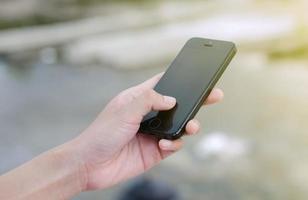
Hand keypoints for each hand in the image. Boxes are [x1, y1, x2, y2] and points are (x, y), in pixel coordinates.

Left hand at [72, 72, 223, 189]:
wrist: (89, 166)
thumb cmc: (100, 134)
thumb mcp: (124, 111)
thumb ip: (149, 101)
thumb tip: (172, 99)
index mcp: (137, 100)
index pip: (161, 85)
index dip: (178, 79)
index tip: (195, 74)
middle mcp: (147, 115)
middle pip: (176, 105)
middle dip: (195, 101)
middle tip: (213, 95)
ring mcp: (152, 133)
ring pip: (178, 126)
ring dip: (188, 125)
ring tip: (192, 126)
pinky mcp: (154, 151)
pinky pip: (173, 145)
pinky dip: (174, 144)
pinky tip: (165, 145)